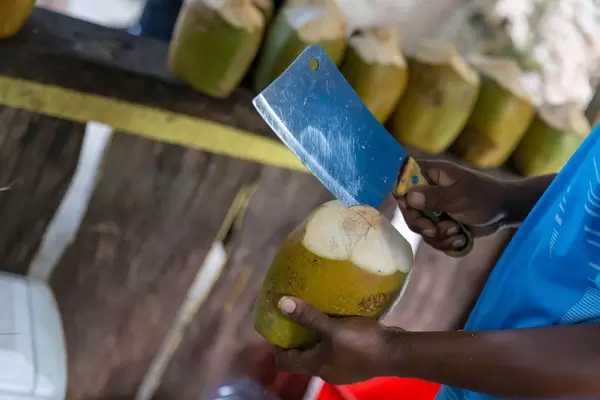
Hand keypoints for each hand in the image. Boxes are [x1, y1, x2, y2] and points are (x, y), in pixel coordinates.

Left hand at [274, 296, 394, 384]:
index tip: (278, 325)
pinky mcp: (357, 361)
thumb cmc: (362, 343)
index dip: (277, 346)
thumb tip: (281, 303)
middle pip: (302, 357)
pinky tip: (339, 320)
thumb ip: (308, 316)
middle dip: (298, 337)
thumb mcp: (332, 327)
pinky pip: (337, 349)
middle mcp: (326, 371)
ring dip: (316, 336)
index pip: (285, 362)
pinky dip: (333, 337)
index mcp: (316, 366)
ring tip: (317, 314)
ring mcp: (343, 368)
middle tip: (296, 315)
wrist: (397, 353)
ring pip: (321, 352)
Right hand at [399, 159, 509, 251]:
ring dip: (437, 235)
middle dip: (421, 224)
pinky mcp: (439, 223)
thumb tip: (410, 196)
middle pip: (407, 210)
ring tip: (456, 231)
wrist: (504, 212)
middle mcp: (427, 190)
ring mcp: (432, 208)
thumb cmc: (485, 196)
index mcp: (430, 174)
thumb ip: (436, 197)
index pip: (402, 181)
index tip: (412, 210)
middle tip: (434, 230)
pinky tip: (460, 238)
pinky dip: (444, 242)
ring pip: (419, 227)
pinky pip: (431, 237)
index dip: (402, 197)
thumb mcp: (461, 196)